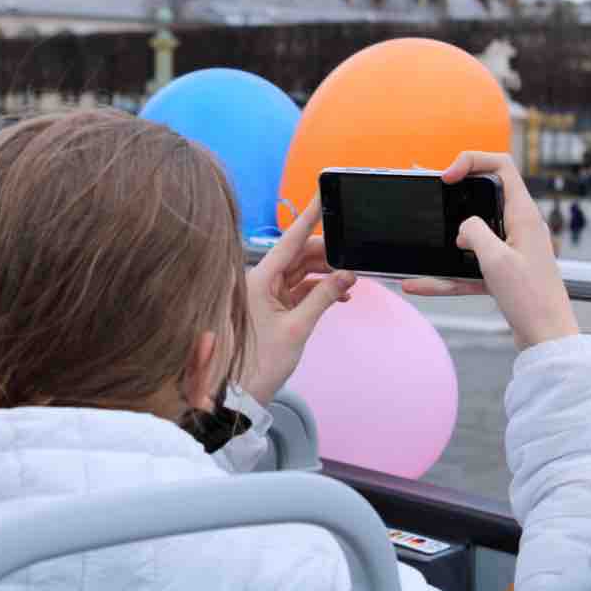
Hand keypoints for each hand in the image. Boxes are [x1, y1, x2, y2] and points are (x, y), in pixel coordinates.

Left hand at [244, 196, 355, 403]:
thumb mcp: (297, 329)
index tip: (322, 196)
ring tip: (349, 279)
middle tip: (350, 253)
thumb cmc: (258, 364)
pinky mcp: (273, 308)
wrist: (240, 393)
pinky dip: (318, 290)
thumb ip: (323, 298)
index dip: (308, 217)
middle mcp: (259, 282)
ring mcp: (266, 294)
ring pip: (300, 272)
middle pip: (297, 255)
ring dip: (325, 273)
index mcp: (258, 280)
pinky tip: (339, 295)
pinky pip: (299, 289)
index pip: (288, 241)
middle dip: (326, 253)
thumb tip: (346, 275)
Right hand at [401, 152, 578, 349]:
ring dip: (447, 241)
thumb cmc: (532, 300)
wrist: (548, 339)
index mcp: (524, 215)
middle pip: (483, 198)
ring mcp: (512, 250)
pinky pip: (470, 267)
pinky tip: (419, 284)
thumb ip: (474, 232)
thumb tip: (463, 228)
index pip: (501, 166)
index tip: (447, 177)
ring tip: (421, 243)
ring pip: (473, 236)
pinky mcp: (505, 273)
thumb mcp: (495, 260)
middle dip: (453, 200)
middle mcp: (520, 227)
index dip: (472, 162)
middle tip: (430, 200)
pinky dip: (447, 275)